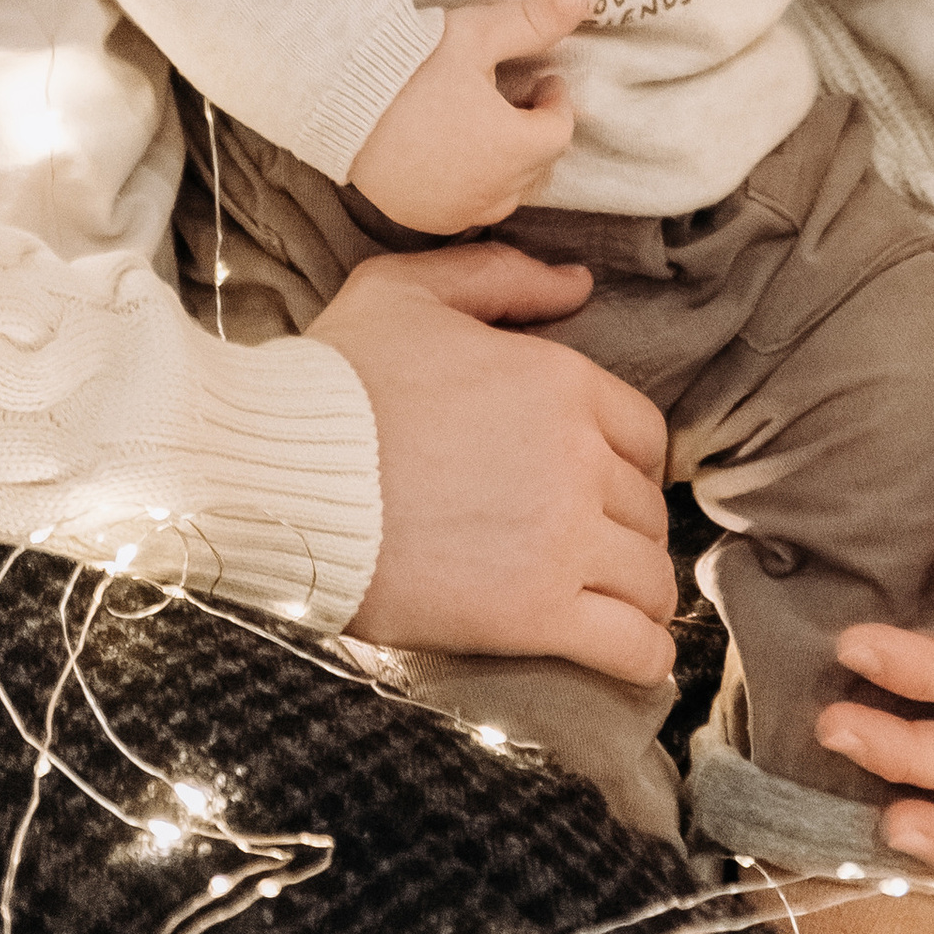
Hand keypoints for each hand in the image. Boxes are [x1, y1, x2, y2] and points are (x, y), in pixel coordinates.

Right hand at [320, 243, 674, 676]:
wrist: (284, 473)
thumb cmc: (338, 378)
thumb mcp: (408, 291)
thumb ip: (500, 276)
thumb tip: (576, 284)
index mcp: (561, 382)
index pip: (645, 434)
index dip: (629, 461)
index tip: (601, 484)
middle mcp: (579, 460)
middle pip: (647, 509)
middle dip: (628, 528)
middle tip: (591, 546)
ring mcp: (562, 540)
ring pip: (649, 577)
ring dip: (638, 591)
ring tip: (612, 603)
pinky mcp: (535, 614)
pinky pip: (632, 644)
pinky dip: (645, 655)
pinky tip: (636, 656)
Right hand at [348, 0, 589, 230]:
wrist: (340, 100)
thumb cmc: (413, 65)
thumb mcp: (477, 35)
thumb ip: (533, 21)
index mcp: (513, 147)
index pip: (559, 131)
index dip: (556, 102)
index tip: (543, 81)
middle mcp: (492, 190)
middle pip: (536, 165)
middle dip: (534, 132)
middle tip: (516, 99)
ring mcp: (457, 211)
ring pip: (506, 193)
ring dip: (507, 164)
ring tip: (485, 126)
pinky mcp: (425, 218)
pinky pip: (467, 209)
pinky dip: (473, 186)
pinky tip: (453, 154)